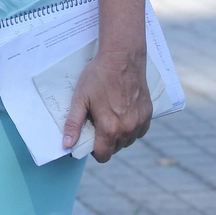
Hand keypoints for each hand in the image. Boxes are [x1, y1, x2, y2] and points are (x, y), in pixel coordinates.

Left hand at [63, 47, 153, 161]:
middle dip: (105, 141)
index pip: (103, 156)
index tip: (88, 139)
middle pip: (115, 149)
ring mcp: (140, 122)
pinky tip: (122, 113)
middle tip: (97, 121)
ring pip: (128, 140)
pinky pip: (139, 130)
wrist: (122, 59)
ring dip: (119, 135)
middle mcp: (128, 129)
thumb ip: (73, 124)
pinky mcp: (149, 114)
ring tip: (109, 115)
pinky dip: (131, 127)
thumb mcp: (80, 99)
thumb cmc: (98, 77)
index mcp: (110, 128)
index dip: (94, 151)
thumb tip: (67, 145)